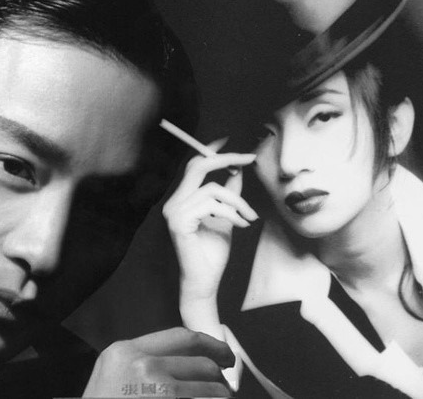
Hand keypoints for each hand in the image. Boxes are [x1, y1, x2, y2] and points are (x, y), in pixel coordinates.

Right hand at [82, 327, 234, 396]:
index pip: (181, 337)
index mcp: (127, 350)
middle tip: (227, 381)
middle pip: (200, 361)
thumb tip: (187, 359)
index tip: (223, 353)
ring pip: (208, 389)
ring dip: (219, 396)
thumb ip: (143, 359)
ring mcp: (157, 390)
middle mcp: (142, 365)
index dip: (210, 344)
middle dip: (220, 372)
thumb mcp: (113, 371)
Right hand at [163, 141, 256, 302]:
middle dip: (226, 158)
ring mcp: (173, 212)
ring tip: (250, 217)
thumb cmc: (212, 254)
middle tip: (249, 159)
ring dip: (238, 202)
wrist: (204, 282)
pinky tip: (241, 225)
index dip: (211, 149)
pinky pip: (212, 205)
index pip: (193, 166)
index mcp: (181, 199)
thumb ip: (228, 195)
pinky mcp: (179, 222)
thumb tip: (238, 170)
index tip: (230, 140)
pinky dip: (232, 213)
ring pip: (212, 189)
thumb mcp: (226, 217)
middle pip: (198, 166)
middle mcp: (173, 203)